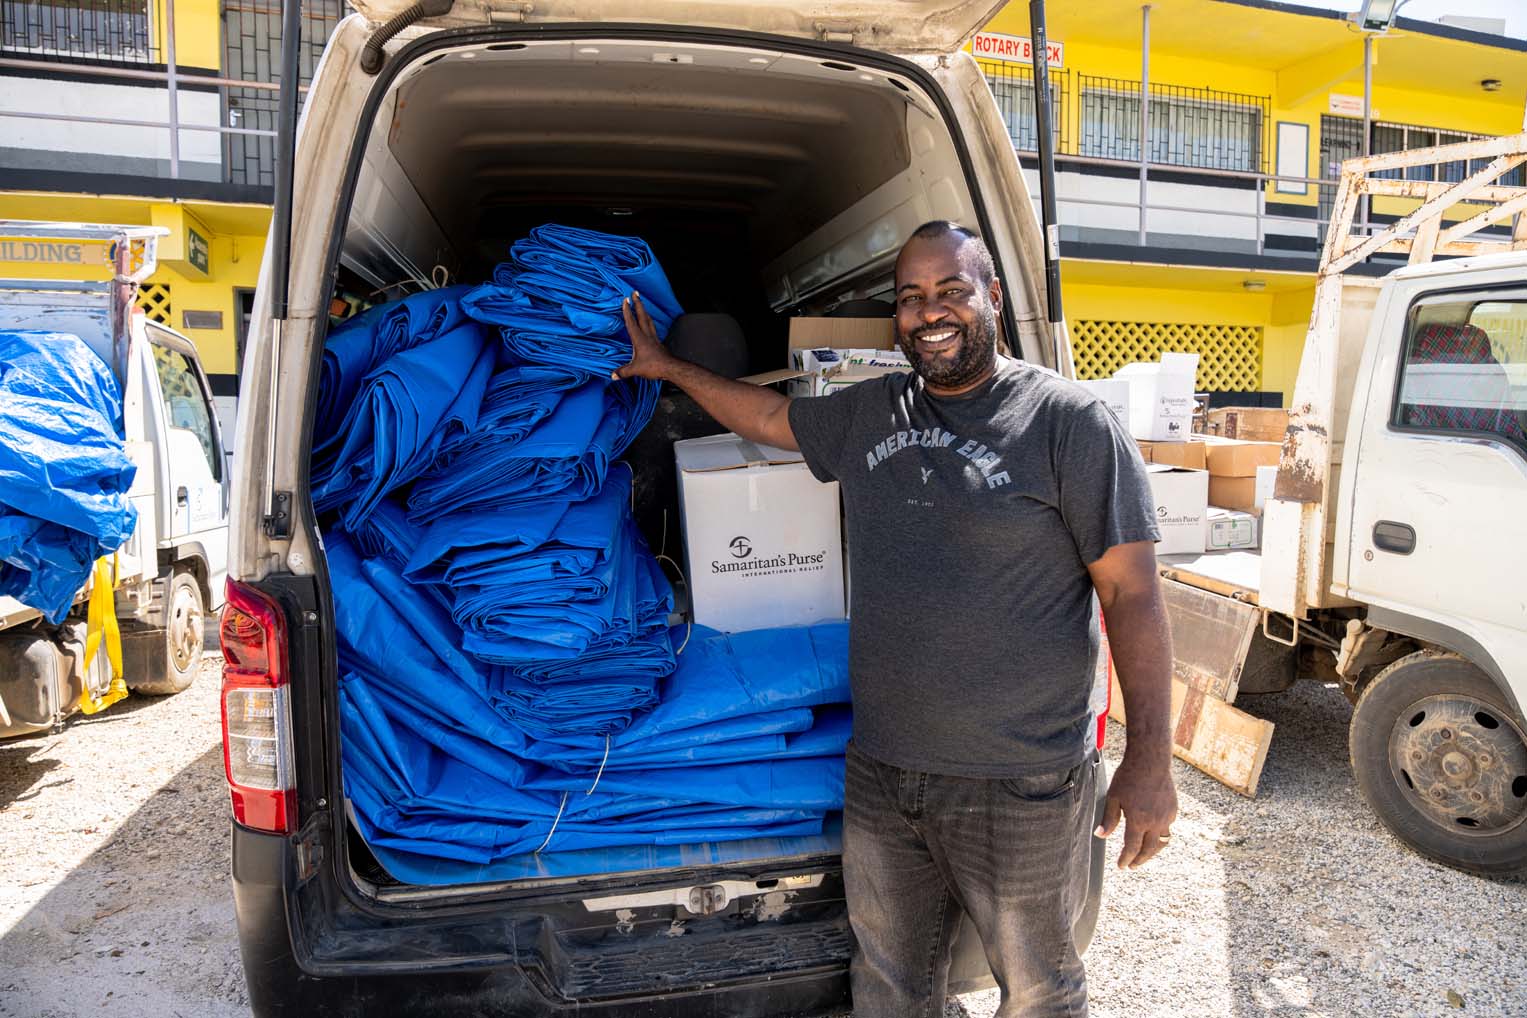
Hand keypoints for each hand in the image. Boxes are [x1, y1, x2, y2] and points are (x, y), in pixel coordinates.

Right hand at [615, 292, 674, 380]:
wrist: (670, 368)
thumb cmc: (654, 366)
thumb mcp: (635, 370)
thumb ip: (623, 372)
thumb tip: (613, 376)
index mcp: (639, 339)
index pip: (631, 322)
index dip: (627, 310)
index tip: (625, 299)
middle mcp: (647, 335)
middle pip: (642, 316)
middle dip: (638, 303)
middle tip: (635, 293)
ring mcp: (654, 338)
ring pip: (648, 320)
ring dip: (644, 311)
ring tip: (641, 304)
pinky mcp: (658, 343)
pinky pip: (652, 328)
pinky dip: (649, 322)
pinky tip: (649, 323)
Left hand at [1096, 753, 1177, 868]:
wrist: (1150, 760)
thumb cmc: (1128, 777)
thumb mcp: (1113, 798)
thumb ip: (1108, 819)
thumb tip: (1100, 836)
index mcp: (1138, 821)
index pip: (1132, 848)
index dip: (1126, 859)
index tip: (1121, 866)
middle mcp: (1155, 822)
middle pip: (1149, 850)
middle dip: (1139, 860)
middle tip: (1132, 867)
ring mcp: (1167, 817)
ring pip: (1161, 843)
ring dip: (1152, 852)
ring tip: (1144, 856)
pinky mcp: (1173, 810)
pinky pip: (1167, 829)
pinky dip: (1160, 836)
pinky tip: (1153, 836)